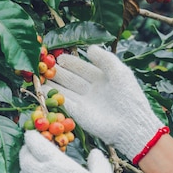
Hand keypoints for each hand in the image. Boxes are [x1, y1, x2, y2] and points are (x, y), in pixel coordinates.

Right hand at [47, 45, 163, 160]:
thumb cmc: (129, 97)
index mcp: (102, 79)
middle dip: (58, 72)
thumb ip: (105, 58)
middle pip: (71, 78)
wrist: (131, 124)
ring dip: (53, 83)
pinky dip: (55, 96)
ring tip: (41, 75)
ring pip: (65, 90)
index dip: (71, 62)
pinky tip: (45, 88)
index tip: (58, 56)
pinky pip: (64, 103)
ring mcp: (84, 102)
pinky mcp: (79, 115)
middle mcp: (91, 90)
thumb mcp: (120, 72)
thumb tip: (89, 48)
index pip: (82, 68)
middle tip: (45, 65)